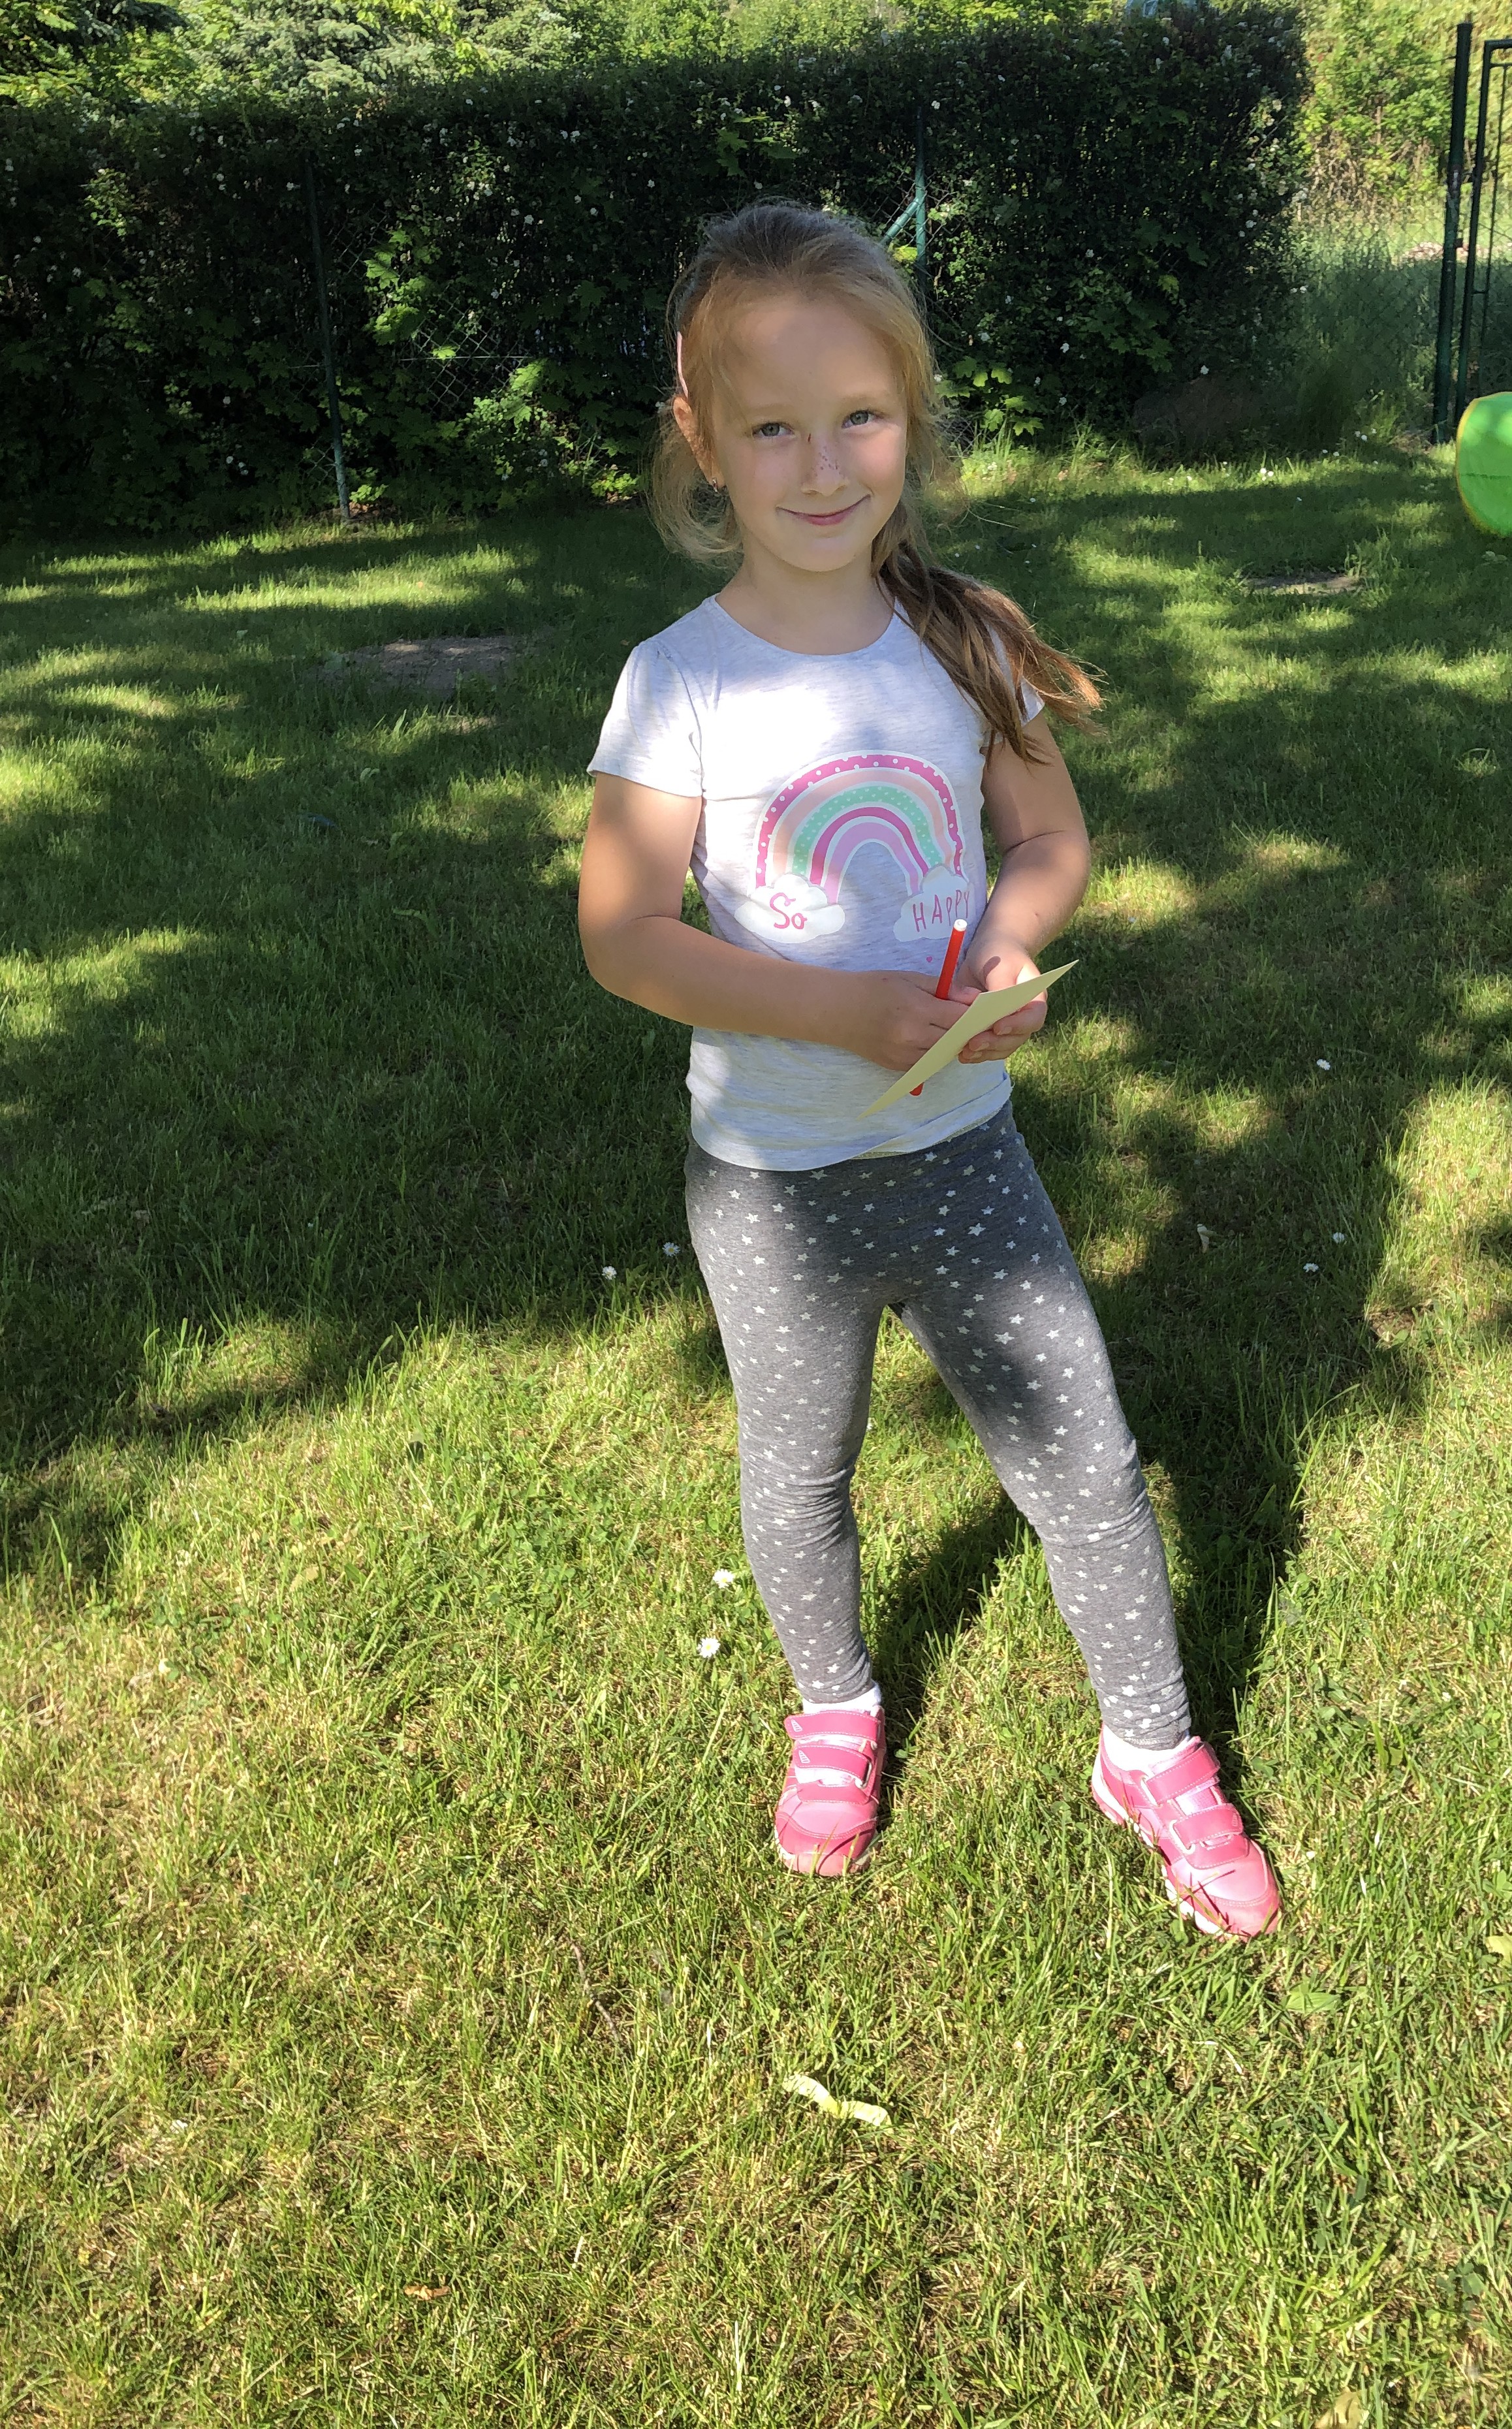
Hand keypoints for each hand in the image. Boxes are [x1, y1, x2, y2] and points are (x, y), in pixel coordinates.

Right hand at [839, 971, 989, 1071]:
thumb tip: (974, 1000)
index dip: (974, 1015)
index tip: (980, 1010)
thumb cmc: (874, 988)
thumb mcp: (910, 979)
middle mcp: (913, 1038)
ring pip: (944, 1055)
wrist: (836, 1010)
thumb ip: (945, 989)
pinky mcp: (897, 1067)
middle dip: (965, 1030)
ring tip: (943, 1027)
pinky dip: (933, 1053)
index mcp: (917, 1011)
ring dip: (950, 1043)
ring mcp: (904, 1056)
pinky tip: (926, 1038)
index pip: (960, 1019)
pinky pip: (927, 1063)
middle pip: (956, 1040)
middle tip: (967, 1019)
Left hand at [955, 942, 1045, 1063]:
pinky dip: (976, 1053)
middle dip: (994, 1043)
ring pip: (1002, 1048)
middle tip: (973, 1043)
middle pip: (1016, 1038)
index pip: (1033, 1018)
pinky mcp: (992, 1031)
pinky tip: (962, 1054)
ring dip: (984, 1053)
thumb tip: (994, 1008)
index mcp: (1034, 998)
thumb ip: (999, 986)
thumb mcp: (999, 965)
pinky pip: (989, 1048)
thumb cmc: (999, 954)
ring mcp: (1009, 1026)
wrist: (989, 953)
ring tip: (965, 1052)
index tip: (997, 1027)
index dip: (1018, 1025)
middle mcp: (1024, 1016)